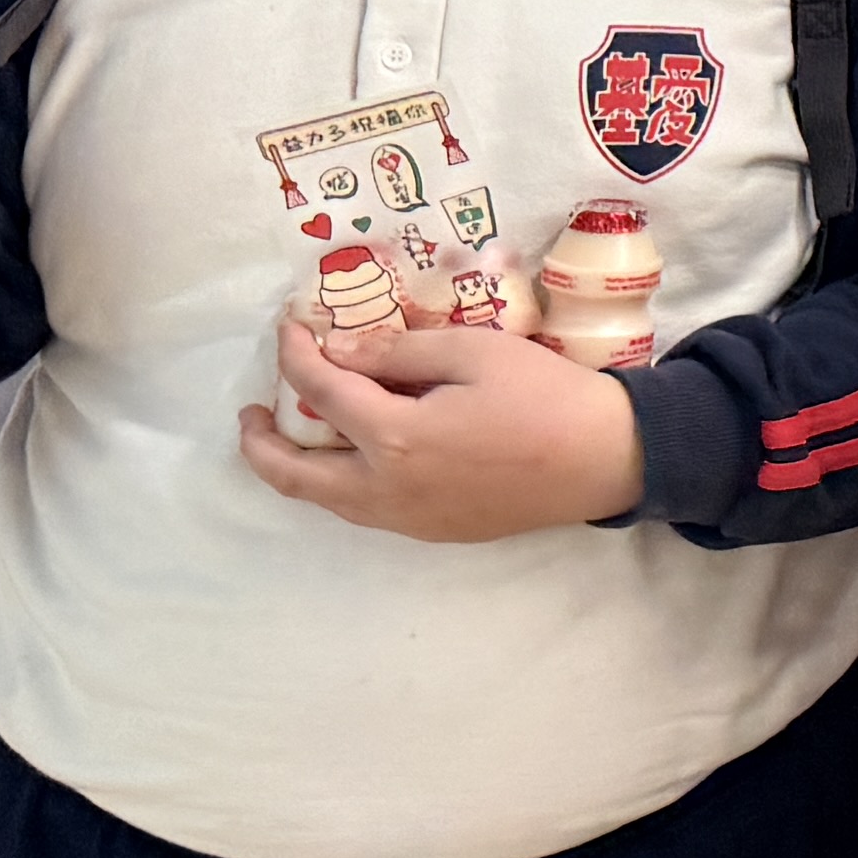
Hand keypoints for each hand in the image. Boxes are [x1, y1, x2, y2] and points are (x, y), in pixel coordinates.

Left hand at [242, 314, 650, 538]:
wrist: (606, 461)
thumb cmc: (546, 397)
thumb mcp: (475, 352)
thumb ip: (398, 349)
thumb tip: (336, 350)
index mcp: (396, 437)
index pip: (322, 390)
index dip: (297, 354)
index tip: (289, 328)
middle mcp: (387, 488)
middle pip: (295, 474)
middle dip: (260, 442)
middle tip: (252, 411)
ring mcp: (408, 518)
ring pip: (325, 500)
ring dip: (297, 465)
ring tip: (295, 432)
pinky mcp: (432, 530)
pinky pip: (363, 509)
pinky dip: (339, 480)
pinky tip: (357, 453)